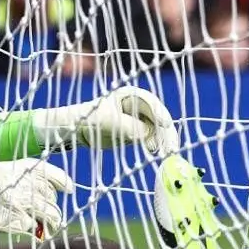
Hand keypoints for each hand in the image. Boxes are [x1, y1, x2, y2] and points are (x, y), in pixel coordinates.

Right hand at [0, 158, 69, 238]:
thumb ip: (20, 175)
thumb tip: (45, 188)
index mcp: (18, 167)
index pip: (50, 173)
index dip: (62, 182)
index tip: (68, 189)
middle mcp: (23, 183)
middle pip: (50, 196)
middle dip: (51, 206)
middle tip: (48, 214)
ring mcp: (21, 203)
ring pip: (50, 214)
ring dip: (52, 222)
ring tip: (49, 228)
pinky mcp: (16, 221)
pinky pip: (35, 228)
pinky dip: (36, 232)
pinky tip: (33, 233)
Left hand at [33, 86, 179, 155]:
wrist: (77, 130)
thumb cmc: (89, 119)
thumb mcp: (106, 121)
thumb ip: (125, 126)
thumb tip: (144, 133)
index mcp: (130, 95)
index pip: (149, 102)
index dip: (159, 113)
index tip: (165, 124)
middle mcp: (138, 106)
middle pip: (158, 116)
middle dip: (165, 131)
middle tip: (171, 145)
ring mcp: (140, 119)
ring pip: (158, 129)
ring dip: (164, 140)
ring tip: (167, 153)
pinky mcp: (139, 133)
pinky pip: (152, 139)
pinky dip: (156, 146)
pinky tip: (157, 154)